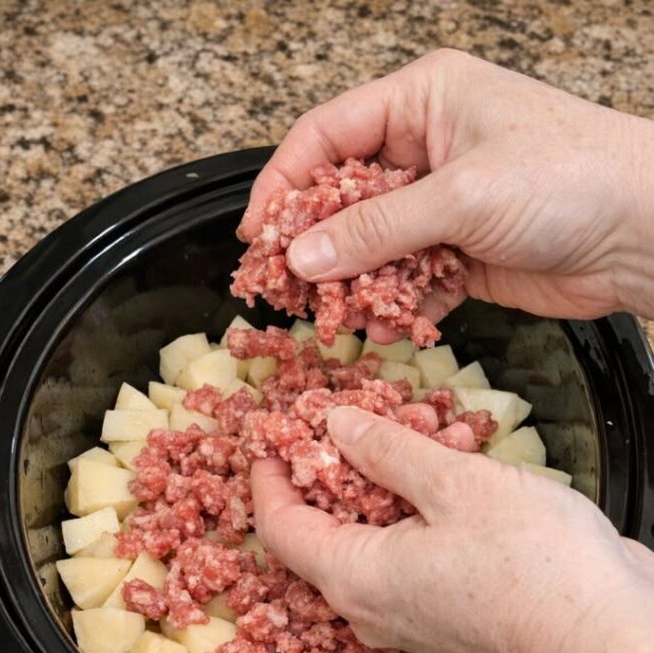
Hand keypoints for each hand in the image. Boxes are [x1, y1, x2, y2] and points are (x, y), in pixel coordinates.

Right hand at [240, 50, 653, 339]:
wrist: (645, 232)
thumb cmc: (571, 179)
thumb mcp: (461, 196)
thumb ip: (376, 230)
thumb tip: (305, 257)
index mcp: (421, 102)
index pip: (326, 137)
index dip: (283, 185)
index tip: (258, 236)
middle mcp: (427, 151)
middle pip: (344, 199)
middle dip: (317, 247)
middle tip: (286, 288)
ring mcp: (444, 206)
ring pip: (374, 248)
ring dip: (357, 286)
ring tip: (338, 319)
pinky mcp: (462, 254)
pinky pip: (410, 281)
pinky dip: (398, 307)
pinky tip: (390, 328)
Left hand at [251, 406, 652, 652]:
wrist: (606, 640)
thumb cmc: (536, 567)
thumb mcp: (456, 484)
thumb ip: (388, 450)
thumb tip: (339, 426)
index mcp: (354, 577)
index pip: (280, 526)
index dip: (269, 476)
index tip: (272, 436)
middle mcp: (372, 607)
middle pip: (324, 532)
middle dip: (335, 470)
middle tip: (352, 422)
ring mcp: (411, 615)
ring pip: (374, 541)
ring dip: (387, 485)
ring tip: (420, 434)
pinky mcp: (448, 614)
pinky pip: (411, 557)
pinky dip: (420, 513)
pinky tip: (454, 472)